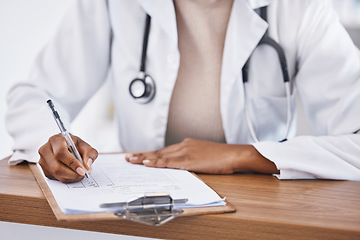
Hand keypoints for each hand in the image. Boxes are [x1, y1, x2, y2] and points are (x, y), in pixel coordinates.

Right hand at [38, 134, 97, 182]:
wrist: (67, 147)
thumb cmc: (75, 145)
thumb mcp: (85, 145)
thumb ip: (89, 153)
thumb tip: (87, 165)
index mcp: (55, 140)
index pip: (61, 153)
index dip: (72, 163)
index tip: (82, 170)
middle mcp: (45, 150)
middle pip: (57, 167)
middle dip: (73, 174)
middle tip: (84, 174)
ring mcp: (43, 161)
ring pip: (57, 175)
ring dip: (72, 177)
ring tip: (81, 172)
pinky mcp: (45, 171)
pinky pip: (57, 179)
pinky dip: (68, 178)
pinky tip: (73, 172)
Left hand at [125, 138, 278, 173]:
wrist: (234, 154)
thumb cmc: (222, 156)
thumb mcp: (203, 156)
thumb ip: (190, 159)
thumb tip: (181, 166)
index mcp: (186, 145)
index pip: (163, 151)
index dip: (150, 154)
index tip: (139, 156)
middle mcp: (183, 146)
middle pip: (159, 152)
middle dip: (142, 155)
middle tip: (128, 157)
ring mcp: (186, 152)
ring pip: (161, 156)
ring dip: (145, 158)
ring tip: (132, 160)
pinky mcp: (190, 160)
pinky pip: (170, 162)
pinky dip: (158, 162)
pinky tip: (148, 163)